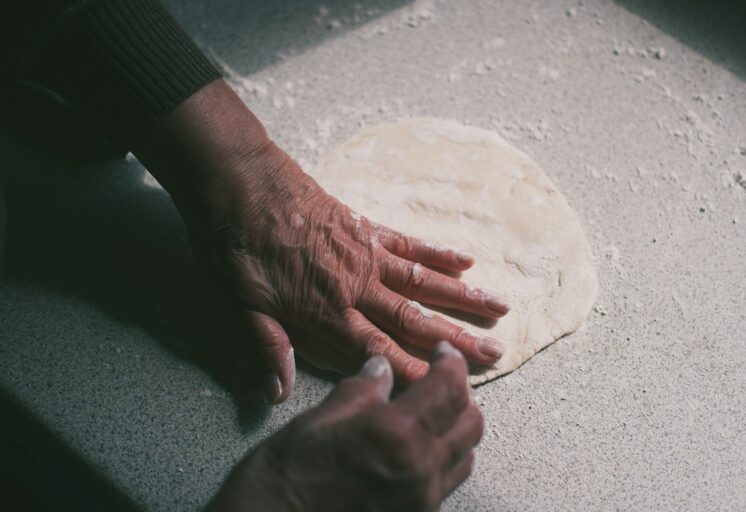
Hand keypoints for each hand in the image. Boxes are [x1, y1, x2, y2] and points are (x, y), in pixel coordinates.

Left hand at [133, 80, 509, 401]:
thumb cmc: (232, 243)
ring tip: (500, 308)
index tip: (448, 389)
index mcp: (324, 312)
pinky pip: (409, 243)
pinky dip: (439, 252)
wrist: (238, 179)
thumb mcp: (237, 301)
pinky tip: (467, 261)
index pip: (378, 353)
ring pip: (423, 282)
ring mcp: (364, 254)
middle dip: (456, 340)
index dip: (415, 373)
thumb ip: (266, 344)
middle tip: (496, 352)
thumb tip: (278, 391)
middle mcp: (355, 287)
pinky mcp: (365, 227)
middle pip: (414, 319)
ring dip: (462, 297)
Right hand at [208, 342, 483, 511]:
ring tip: (430, 412)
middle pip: (471, 422)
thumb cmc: (283, 480)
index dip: (452, 363)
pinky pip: (446, 483)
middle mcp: (419, 470)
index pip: (449, 389)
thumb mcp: (318, 421)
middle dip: (460, 394)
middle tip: (438, 378)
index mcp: (396, 435)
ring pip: (465, 455)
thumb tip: (381, 369)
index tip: (443, 352)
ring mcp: (420, 501)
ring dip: (456, 427)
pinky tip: (417, 447)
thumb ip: (360, 391)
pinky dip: (444, 457)